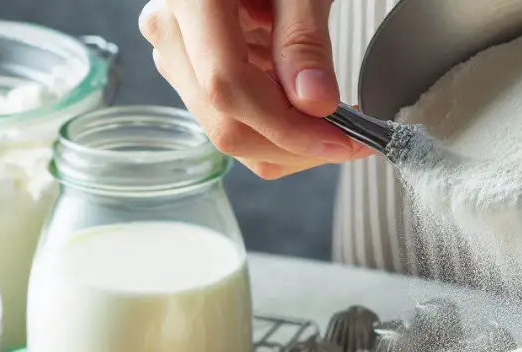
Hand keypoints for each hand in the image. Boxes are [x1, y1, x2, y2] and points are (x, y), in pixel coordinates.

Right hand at [139, 0, 369, 178]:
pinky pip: (231, 122)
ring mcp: (176, 58)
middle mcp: (170, 34)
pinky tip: (307, 116)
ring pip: (229, 134)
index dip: (288, 128)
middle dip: (294, 148)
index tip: (341, 140)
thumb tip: (316, 103)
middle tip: (350, 141)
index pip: (229, 87)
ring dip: (287, 146)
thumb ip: (304, 39)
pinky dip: (275, 131)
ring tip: (333, 127)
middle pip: (227, 125)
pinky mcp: (192, 73)